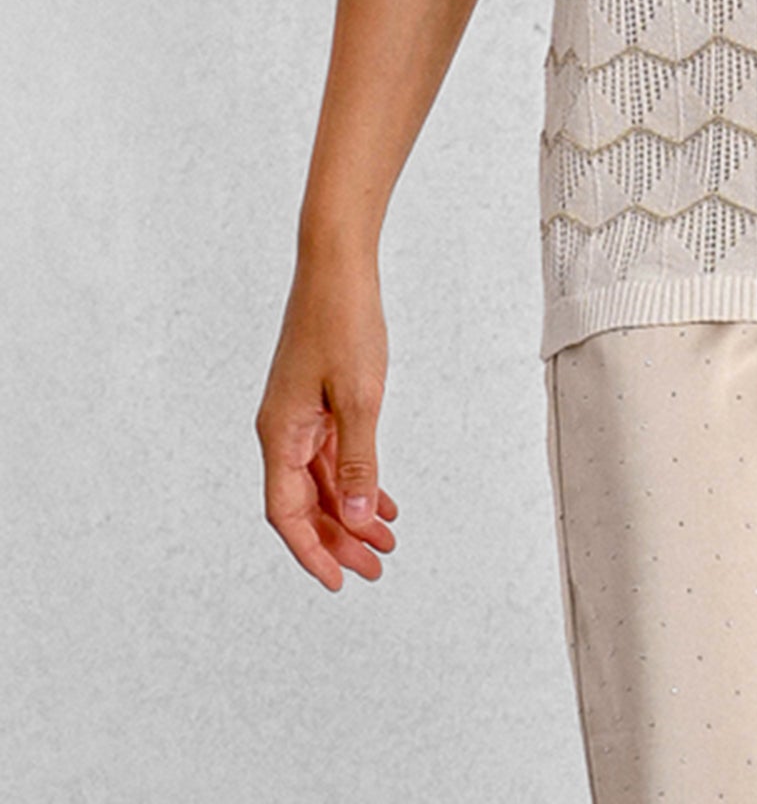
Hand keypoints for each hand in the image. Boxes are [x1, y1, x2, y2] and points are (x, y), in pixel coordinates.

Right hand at [257, 259, 399, 590]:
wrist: (337, 264)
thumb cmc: (344, 321)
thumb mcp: (359, 396)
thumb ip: (358, 459)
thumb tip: (355, 515)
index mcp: (280, 434)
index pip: (286, 513)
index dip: (311, 551)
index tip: (340, 581)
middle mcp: (282, 430)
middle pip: (304, 504)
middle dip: (339, 540)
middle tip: (377, 567)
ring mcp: (299, 415)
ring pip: (321, 481)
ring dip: (351, 511)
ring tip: (387, 540)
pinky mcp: (316, 400)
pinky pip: (332, 455)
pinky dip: (355, 478)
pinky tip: (381, 499)